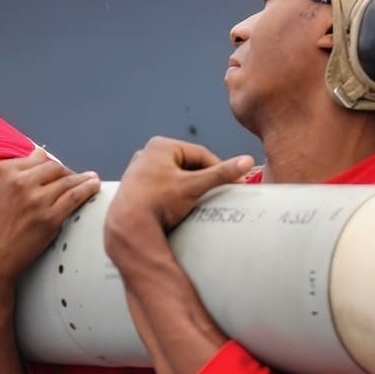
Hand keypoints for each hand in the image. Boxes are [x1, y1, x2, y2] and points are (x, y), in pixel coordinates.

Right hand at [0, 148, 100, 295]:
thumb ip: (13, 172)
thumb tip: (38, 153)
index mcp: (4, 173)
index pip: (37, 159)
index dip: (50, 166)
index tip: (58, 172)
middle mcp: (20, 182)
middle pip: (54, 168)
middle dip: (67, 173)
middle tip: (74, 180)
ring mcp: (36, 199)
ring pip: (68, 180)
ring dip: (83, 179)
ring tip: (92, 179)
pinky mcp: (49, 217)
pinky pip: (75, 197)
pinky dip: (88, 189)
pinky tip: (94, 186)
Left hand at [102, 137, 253, 267]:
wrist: (128, 227)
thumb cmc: (158, 203)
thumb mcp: (194, 186)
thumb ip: (221, 173)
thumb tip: (246, 161)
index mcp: (161, 145)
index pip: (200, 154)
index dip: (219, 168)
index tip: (234, 182)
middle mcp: (147, 154)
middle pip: (187, 165)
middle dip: (204, 178)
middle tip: (219, 192)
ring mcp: (139, 171)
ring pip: (175, 176)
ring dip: (190, 187)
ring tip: (201, 201)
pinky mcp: (135, 188)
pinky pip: (163, 187)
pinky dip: (175, 194)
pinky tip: (181, 206)